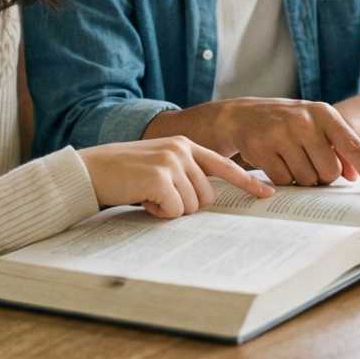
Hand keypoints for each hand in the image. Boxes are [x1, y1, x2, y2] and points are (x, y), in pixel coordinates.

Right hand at [80, 136, 274, 219]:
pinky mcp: (160, 177)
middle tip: (159, 197)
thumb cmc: (125, 173)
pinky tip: (142, 199)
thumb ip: (184, 173)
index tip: (268, 194)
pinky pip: (174, 211)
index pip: (224, 165)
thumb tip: (209, 199)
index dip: (247, 182)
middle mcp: (182, 149)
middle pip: (207, 196)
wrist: (91, 170)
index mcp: (185, 145)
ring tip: (148, 195)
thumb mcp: (159, 165)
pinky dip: (159, 213)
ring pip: (192, 206)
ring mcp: (172, 162)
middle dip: (185, 205)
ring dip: (170, 209)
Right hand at [145, 99, 359, 192]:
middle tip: (309, 162)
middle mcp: (304, 121)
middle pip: (330, 172)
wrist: (241, 115)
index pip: (353, 145)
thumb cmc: (287, 122)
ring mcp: (281, 133)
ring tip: (290, 159)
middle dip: (323, 176)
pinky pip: (285, 182)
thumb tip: (356, 175)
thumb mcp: (315, 125)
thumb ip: (338, 147)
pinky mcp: (262, 148)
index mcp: (323, 113)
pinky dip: (283, 180)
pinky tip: (276, 162)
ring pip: (307, 180)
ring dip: (302, 178)